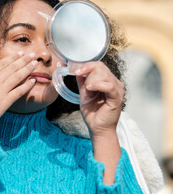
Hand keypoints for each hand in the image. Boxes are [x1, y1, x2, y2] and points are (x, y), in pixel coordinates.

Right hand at [0, 53, 37, 135]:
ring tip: (35, 63)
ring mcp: (1, 92)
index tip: (20, 53)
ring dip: (27, 69)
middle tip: (32, 55)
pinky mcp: (6, 102)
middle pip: (12, 68)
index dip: (12, 57)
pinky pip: (19, 91)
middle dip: (23, 60)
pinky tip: (33, 80)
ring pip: (17, 77)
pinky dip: (27, 85)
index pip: (2, 63)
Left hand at [75, 61, 124, 183]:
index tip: (75, 70)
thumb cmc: (93, 113)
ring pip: (104, 74)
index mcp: (108, 81)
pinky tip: (90, 89)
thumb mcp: (84, 94)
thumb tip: (77, 70)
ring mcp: (118, 90)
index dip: (86, 66)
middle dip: (87, 72)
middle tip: (81, 82)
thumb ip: (82, 82)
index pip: (99, 66)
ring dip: (91, 80)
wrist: (97, 128)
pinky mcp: (117, 97)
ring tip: (87, 90)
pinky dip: (97, 85)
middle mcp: (115, 83)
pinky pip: (108, 85)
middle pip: (101, 67)